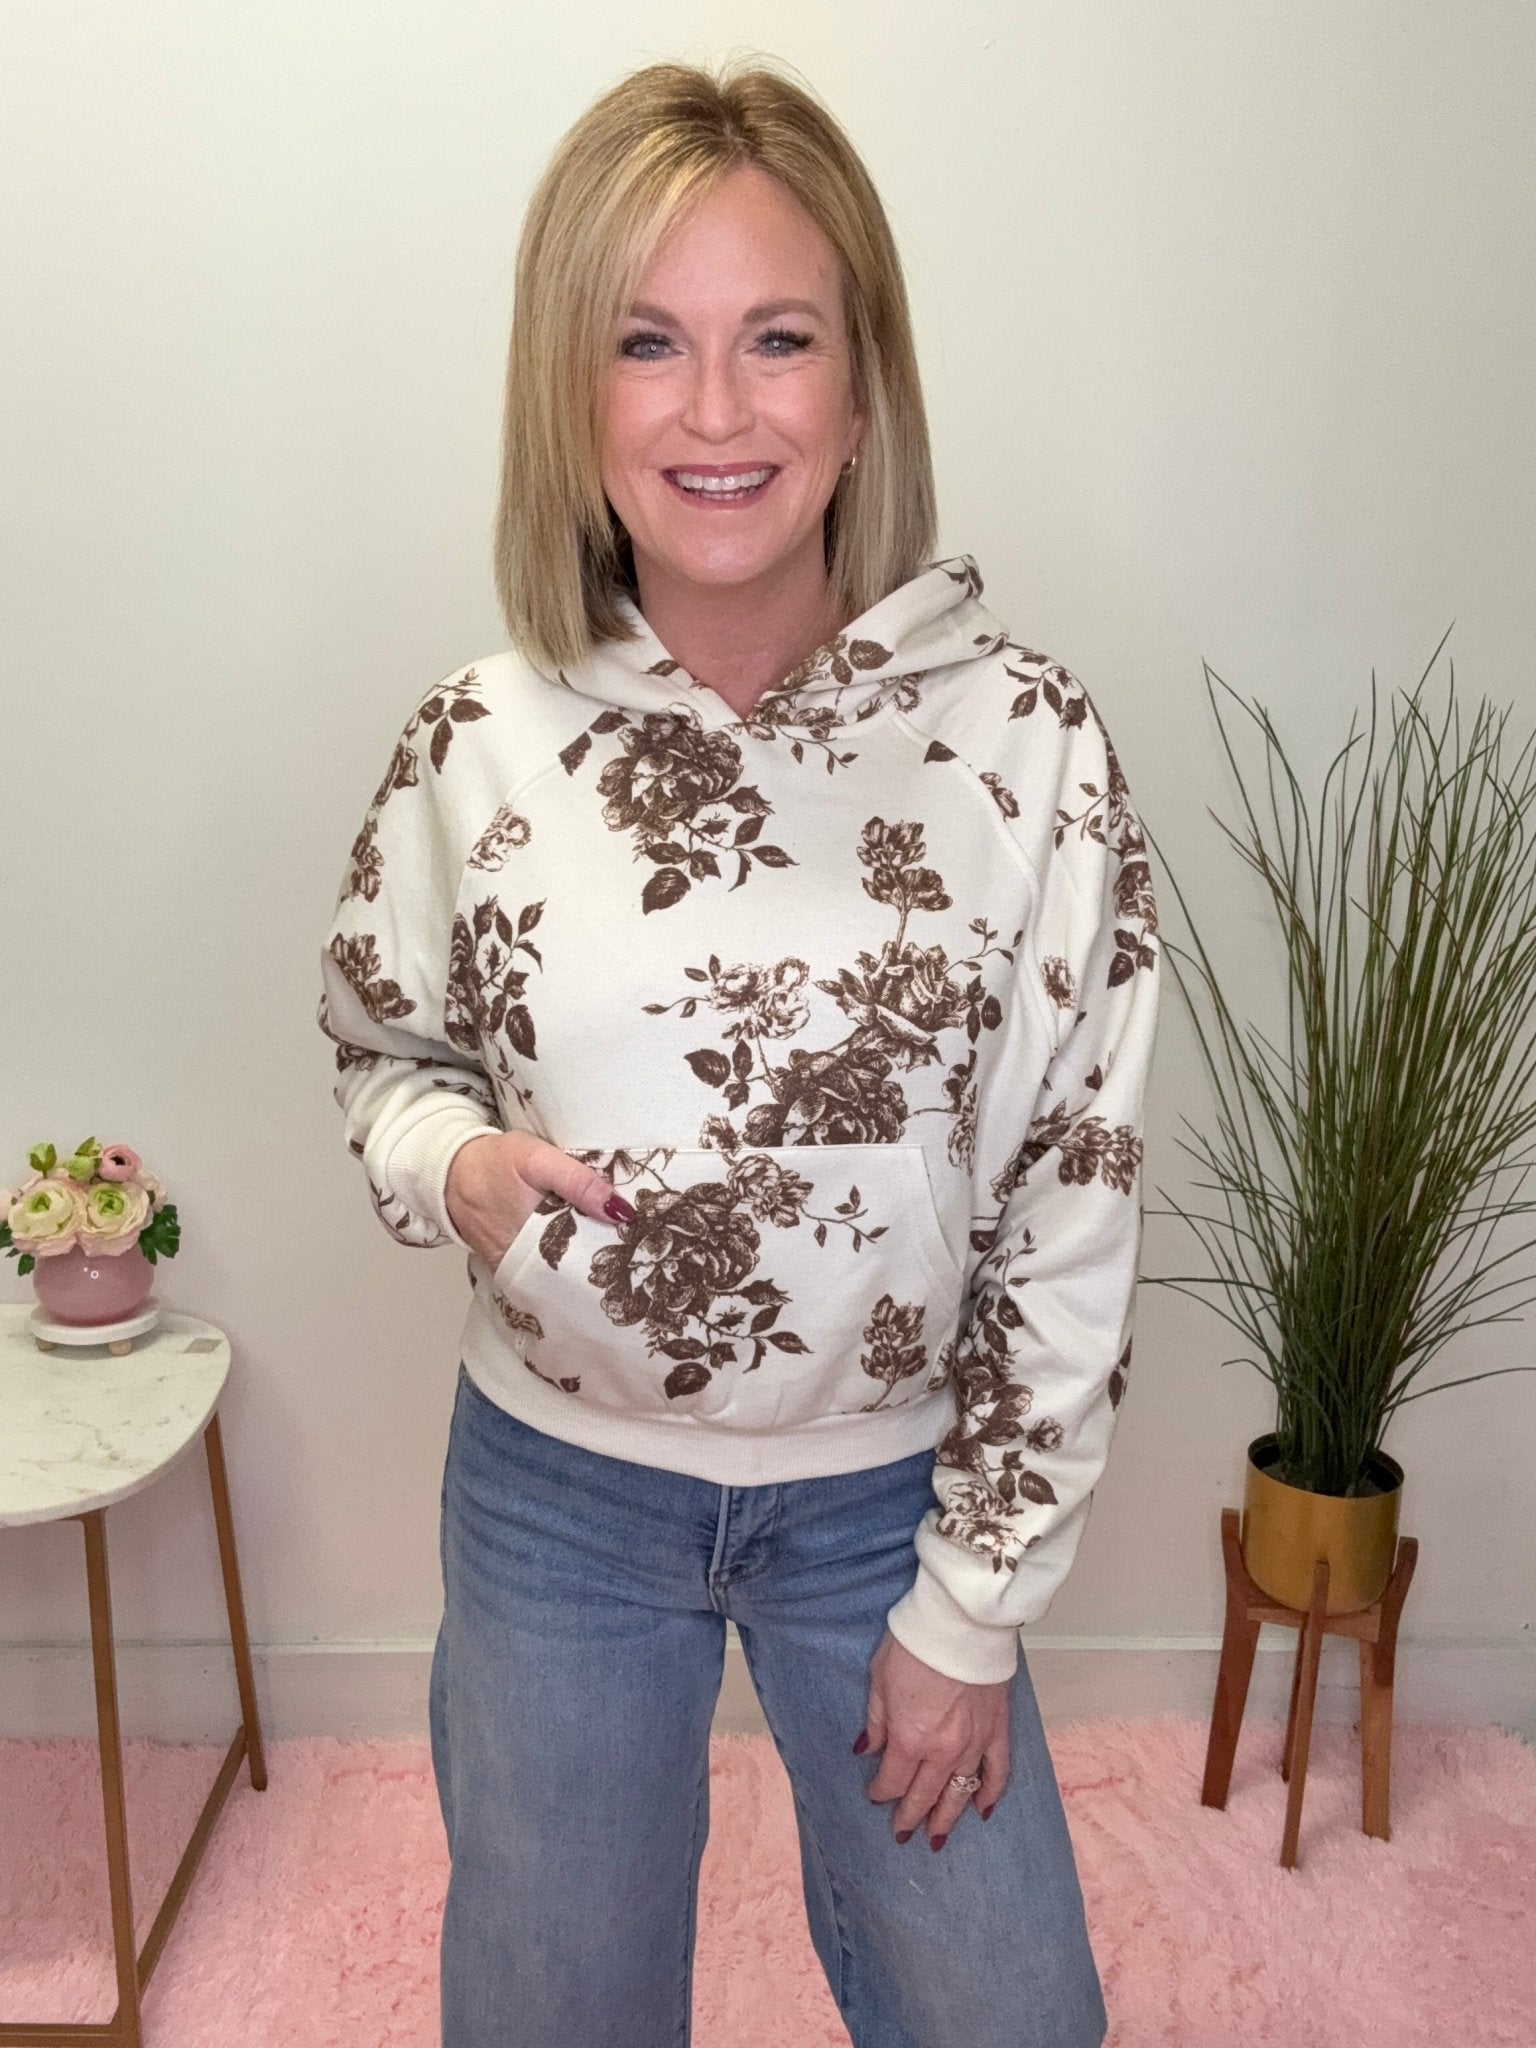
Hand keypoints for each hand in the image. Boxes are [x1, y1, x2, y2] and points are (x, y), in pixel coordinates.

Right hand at [444, 1129, 633, 1266]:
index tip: (640, 1246)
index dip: (616, 1254)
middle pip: (575, 1273)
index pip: (588, 1260)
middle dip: (603, 1263)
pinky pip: (542, 1272)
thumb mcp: (538, 1160)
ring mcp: (516, 1269)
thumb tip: (622, 1212)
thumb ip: (578, 1183)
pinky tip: (582, 1252)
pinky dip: (561, 1264)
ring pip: (560, 1275)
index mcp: (537, 1239)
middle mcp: (526, 1264)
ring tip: (615, 1254)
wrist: (450, 1171)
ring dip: (584, 1264)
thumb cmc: (495, 1162)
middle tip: (634, 1251)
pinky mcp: (508, 1267)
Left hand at [854, 1629, 1009, 1850]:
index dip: (882, 1792)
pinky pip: (997, 1772)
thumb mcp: (879, 1678)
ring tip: (936, 1838)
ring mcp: (975, 1743)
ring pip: (960, 1793)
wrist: (961, 1619)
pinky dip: (990, 1794)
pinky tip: (982, 1811)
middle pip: (925, 1795)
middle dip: (910, 1816)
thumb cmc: (914, 1642)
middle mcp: (944, 1750)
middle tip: (901, 1833)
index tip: (875, 1794)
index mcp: (910, 1738)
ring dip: (947, 1818)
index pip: (894, 1781)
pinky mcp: (998, 1729)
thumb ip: (877, 1721)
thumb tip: (869, 1750)